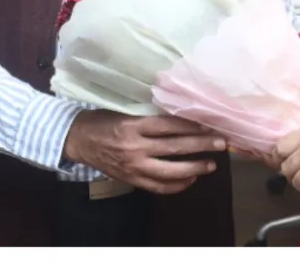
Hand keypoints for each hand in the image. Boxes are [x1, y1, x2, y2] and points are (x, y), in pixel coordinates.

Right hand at [63, 110, 225, 194]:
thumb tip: (181, 115)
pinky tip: (190, 179)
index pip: (169, 125)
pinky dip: (177, 185)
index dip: (191, 125)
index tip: (209, 124)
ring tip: (211, 164)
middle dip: (202, 145)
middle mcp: (135, 147)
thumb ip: (148, 116)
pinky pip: (159, 187)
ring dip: (195, 168)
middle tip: (221, 143)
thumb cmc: (102, 120)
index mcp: (133, 125)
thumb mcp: (124, 111)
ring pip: (170, 171)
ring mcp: (134, 166)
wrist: (78, 140)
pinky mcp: (131, 180)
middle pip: (175, 147)